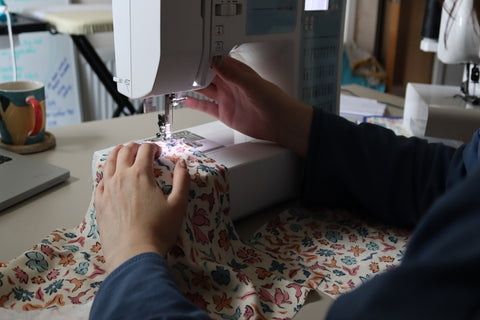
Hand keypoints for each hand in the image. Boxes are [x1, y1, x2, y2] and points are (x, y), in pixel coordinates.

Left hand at [94, 142, 189, 272]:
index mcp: (140, 175)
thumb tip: (182, 164)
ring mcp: (107, 190)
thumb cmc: (158, 231)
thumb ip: (182, 180)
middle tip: (141, 151)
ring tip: (122, 154)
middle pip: (124, 151)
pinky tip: (109, 178)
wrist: (134, 255)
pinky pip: (99, 181)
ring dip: (117, 154)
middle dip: (134, 147)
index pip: (145, 150)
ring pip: (109, 163)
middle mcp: (121, 178)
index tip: (158, 152)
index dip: (153, 147)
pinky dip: (106, 174)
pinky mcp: (99, 203)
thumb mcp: (178, 204)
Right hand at [183, 56, 312, 156]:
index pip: (217, 62)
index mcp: (237, 73)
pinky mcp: (225, 113)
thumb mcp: (252, 84)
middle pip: (208, 75)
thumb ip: (233, 74)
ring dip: (193, 86)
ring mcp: (226, 98)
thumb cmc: (273, 100)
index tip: (191, 55)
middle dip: (194, 71)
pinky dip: (196, 104)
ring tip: (177, 81)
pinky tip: (186, 100)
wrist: (278, 123)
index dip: (204, 58)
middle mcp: (230, 84)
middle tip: (180, 68)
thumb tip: (218, 62)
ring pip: (205, 90)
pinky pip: (207, 107)